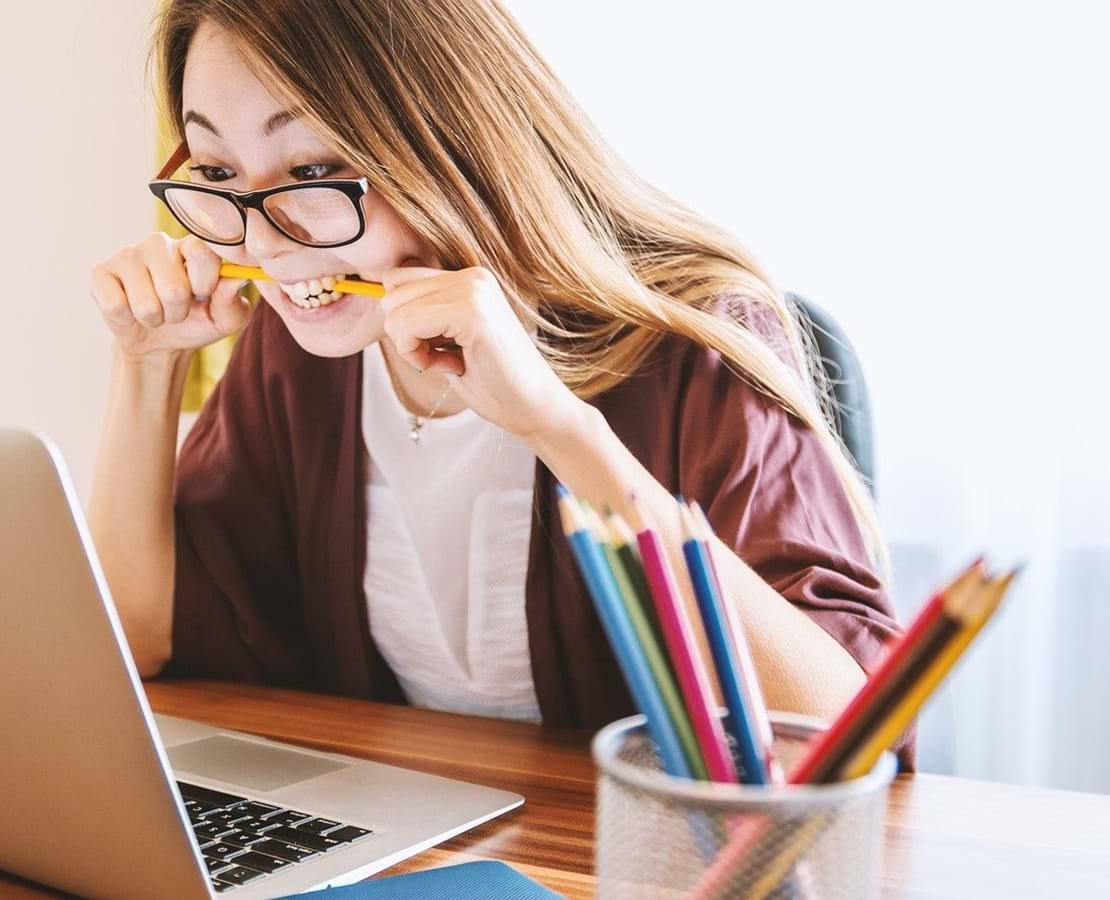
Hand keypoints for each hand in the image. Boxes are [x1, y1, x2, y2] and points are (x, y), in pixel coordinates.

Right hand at [90, 232, 250, 361]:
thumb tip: (237, 279)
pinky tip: (130, 310)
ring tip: (155, 312)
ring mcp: (127, 254)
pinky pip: (116, 305)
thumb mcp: (225, 318)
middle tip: (176, 309)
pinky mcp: (100, 272)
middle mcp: (159, 243)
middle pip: (174, 288)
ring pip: (146, 303)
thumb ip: (233, 300)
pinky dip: (127, 319)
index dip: (205, 283)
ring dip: (154, 319)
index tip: (203, 294)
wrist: (160, 342)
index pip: (202, 252)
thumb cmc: (197, 322)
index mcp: (192, 246)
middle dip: (178, 312)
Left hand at [380, 264, 581, 439]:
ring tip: (451, 361)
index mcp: (469, 278)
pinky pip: (407, 326)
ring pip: (394, 311)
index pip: (398, 280)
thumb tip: (380, 298)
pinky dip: (417, 355)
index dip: (405, 321)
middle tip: (444, 358)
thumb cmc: (493, 382)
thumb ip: (424, 314)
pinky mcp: (472, 313)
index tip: (437, 348)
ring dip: (412, 347)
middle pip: (391, 293)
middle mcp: (472, 276)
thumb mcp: (449, 339)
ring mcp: (474, 290)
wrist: (535, 409)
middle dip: (405, 334)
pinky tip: (452, 367)